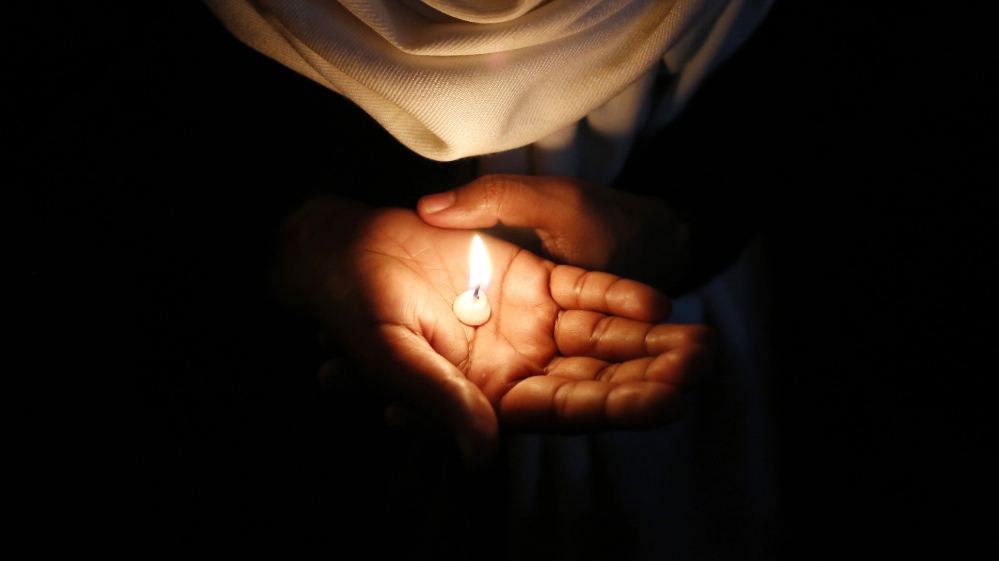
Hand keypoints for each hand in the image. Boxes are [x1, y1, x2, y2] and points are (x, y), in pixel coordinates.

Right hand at [272, 195, 714, 467]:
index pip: (560, 411)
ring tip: (703, 345)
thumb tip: (484, 457)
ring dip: (649, 343)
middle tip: (701, 371)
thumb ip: (439, 402)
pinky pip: (584, 292)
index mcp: (485, 397)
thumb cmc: (355, 311)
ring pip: (600, 339)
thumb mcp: (392, 358)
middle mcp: (516, 366)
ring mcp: (528, 323)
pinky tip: (658, 304)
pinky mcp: (532, 282)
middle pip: (595, 379)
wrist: (345, 252)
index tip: (667, 403)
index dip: (613, 408)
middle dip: (649, 377)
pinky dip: (617, 297)